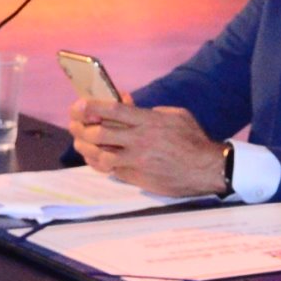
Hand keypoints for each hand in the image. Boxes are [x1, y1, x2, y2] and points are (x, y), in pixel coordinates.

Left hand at [71, 100, 230, 197]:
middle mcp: (139, 140)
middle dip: (81, 127)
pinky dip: (98, 163)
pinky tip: (93, 158)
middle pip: (100, 132)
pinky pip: (110, 170)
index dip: (92, 106)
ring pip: (100, 154)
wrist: (205, 169)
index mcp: (148, 121)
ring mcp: (136, 160)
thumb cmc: (193, 139)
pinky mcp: (136, 177)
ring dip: (86, 147)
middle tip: (74, 124)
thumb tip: (128, 102)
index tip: (79, 104)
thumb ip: (150, 109)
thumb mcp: (176, 115)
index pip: (114, 110)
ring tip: (80, 142)